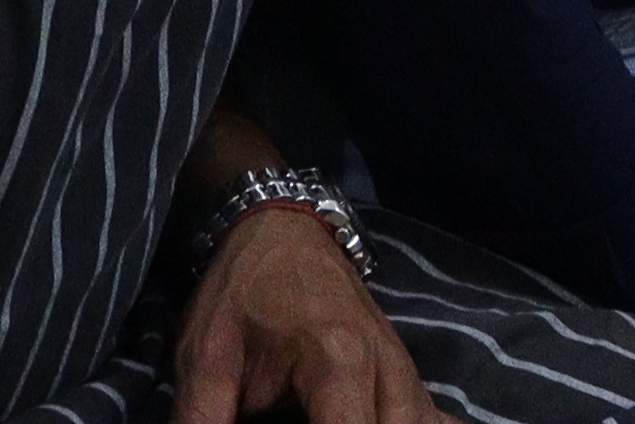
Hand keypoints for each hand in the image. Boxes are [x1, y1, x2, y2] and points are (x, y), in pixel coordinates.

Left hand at [169, 195, 427, 423]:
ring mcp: (406, 370)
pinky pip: (433, 418)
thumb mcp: (204, 358)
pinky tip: (394, 423)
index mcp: (337, 362)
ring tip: (328, 421)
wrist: (281, 229)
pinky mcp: (408, 373)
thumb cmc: (241, 291)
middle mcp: (386, 369)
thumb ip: (201, 420)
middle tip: (292, 422)